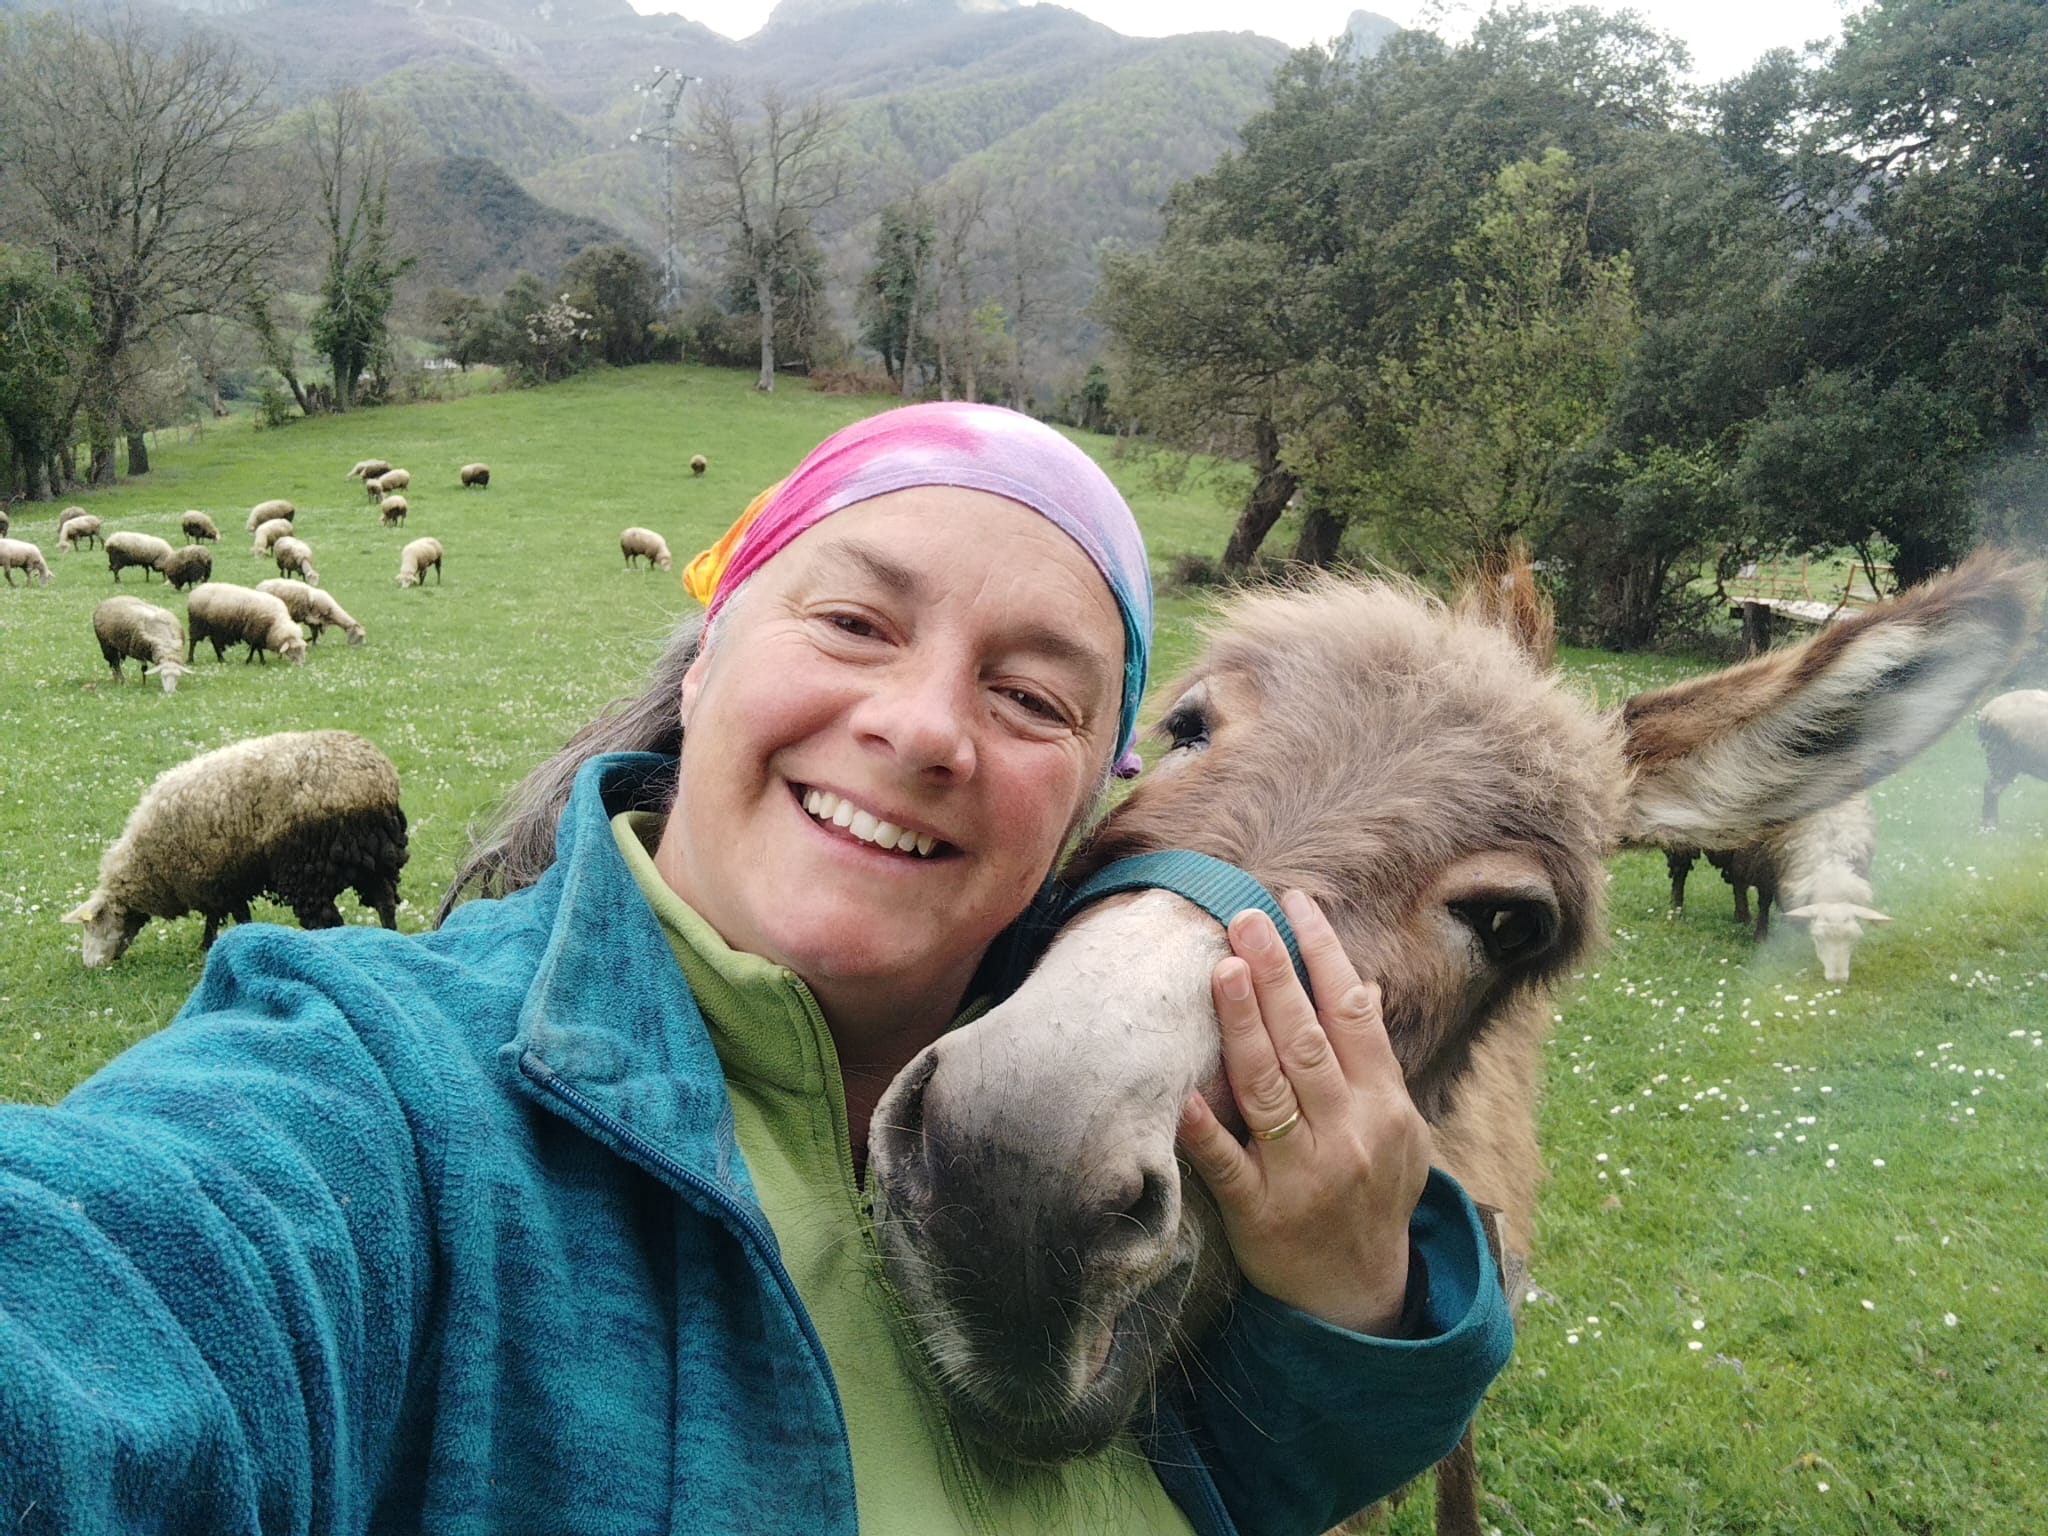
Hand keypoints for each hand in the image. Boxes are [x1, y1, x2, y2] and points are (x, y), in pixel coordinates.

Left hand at [1176, 889, 1431, 1335]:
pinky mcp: (1259, 1213)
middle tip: (1245, 918)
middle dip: (1276, 974)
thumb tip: (1363, 985)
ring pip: (1268, 1089)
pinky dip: (1206, 1129)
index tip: (1296, 906)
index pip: (1353, 1014)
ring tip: (1220, 970)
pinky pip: (1227, 1165)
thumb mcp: (1399, 1128)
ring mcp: (1302, 1174)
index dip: (1324, 956)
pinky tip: (1182, 1093)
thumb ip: (1376, 1062)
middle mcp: (1347, 1133)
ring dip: (1243, 1027)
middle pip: (1306, 1041)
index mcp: (1384, 1105)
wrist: (1361, 1294)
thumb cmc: (1373, 1194)